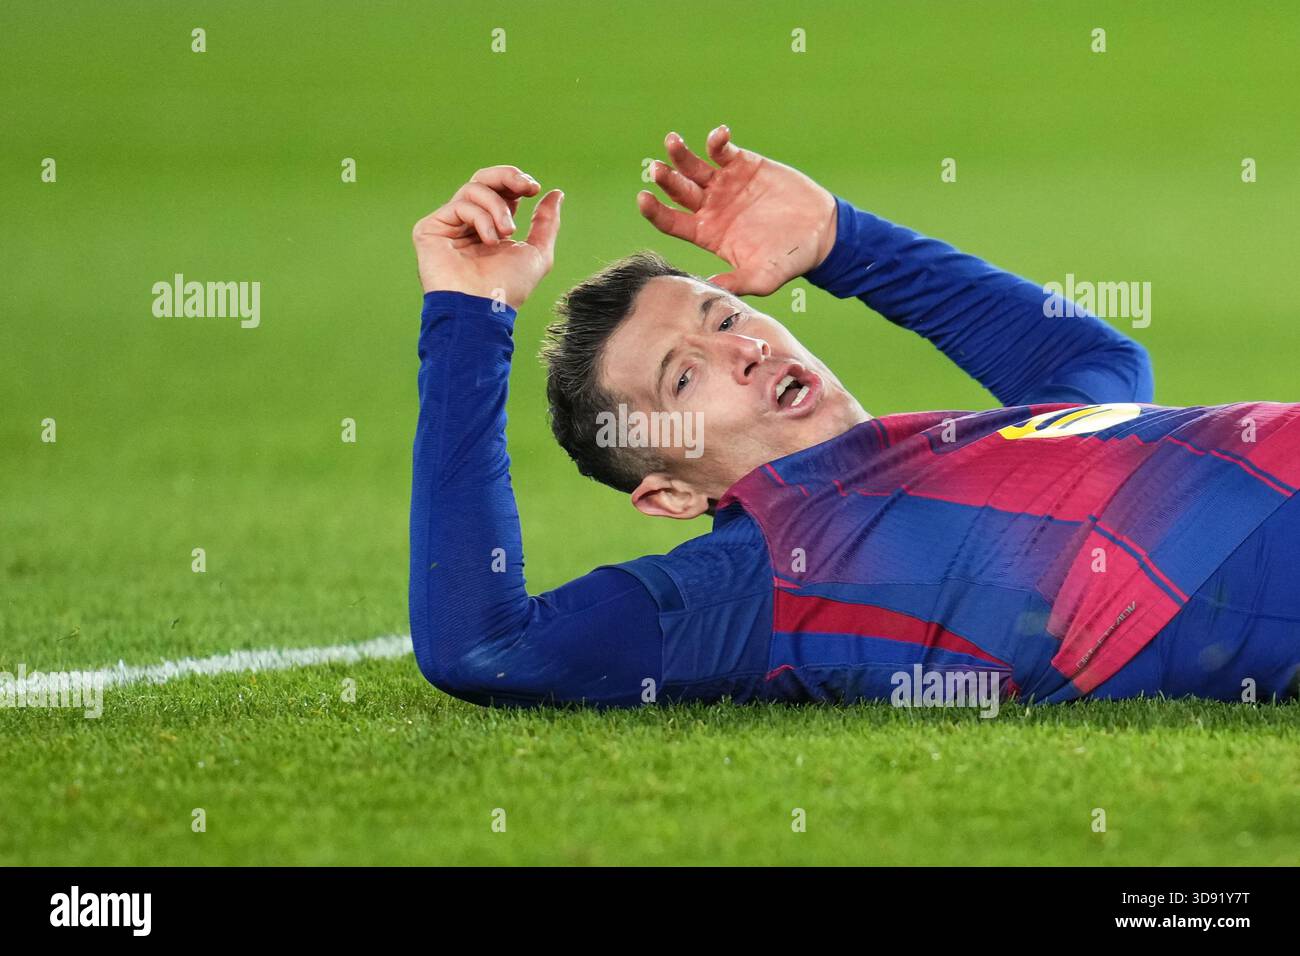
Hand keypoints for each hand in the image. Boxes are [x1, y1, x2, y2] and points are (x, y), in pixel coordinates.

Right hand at [412, 165, 562, 308]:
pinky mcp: (430, 229)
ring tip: (507, 232)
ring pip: (473, 189)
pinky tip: (488, 240)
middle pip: (483, 179)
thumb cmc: (509, 288)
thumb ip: (547, 222)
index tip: (535, 189)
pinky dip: (481, 218)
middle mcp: (469, 225)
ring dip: (498, 207)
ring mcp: (448, 226)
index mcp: (492, 228)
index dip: (516, 182)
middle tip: (526, 187)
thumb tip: (556, 193)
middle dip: (508, 176)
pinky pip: (460, 205)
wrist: (483, 308)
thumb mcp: (538, 252)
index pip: (501, 191)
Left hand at [637, 126, 836, 295]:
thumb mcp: (761, 278)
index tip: (644, 199)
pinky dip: (717, 142)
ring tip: (673, 142)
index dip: (655, 211)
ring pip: (693, 167)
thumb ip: (735, 282)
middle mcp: (710, 208)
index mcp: (706, 233)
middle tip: (658, 170)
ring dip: (681, 154)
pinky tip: (718, 136)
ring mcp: (725, 184)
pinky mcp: (744, 165)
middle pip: (678, 191)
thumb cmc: (789, 261)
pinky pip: (723, 150)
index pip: (671, 221)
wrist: (821, 233)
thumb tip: (708, 290)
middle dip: (667, 179)